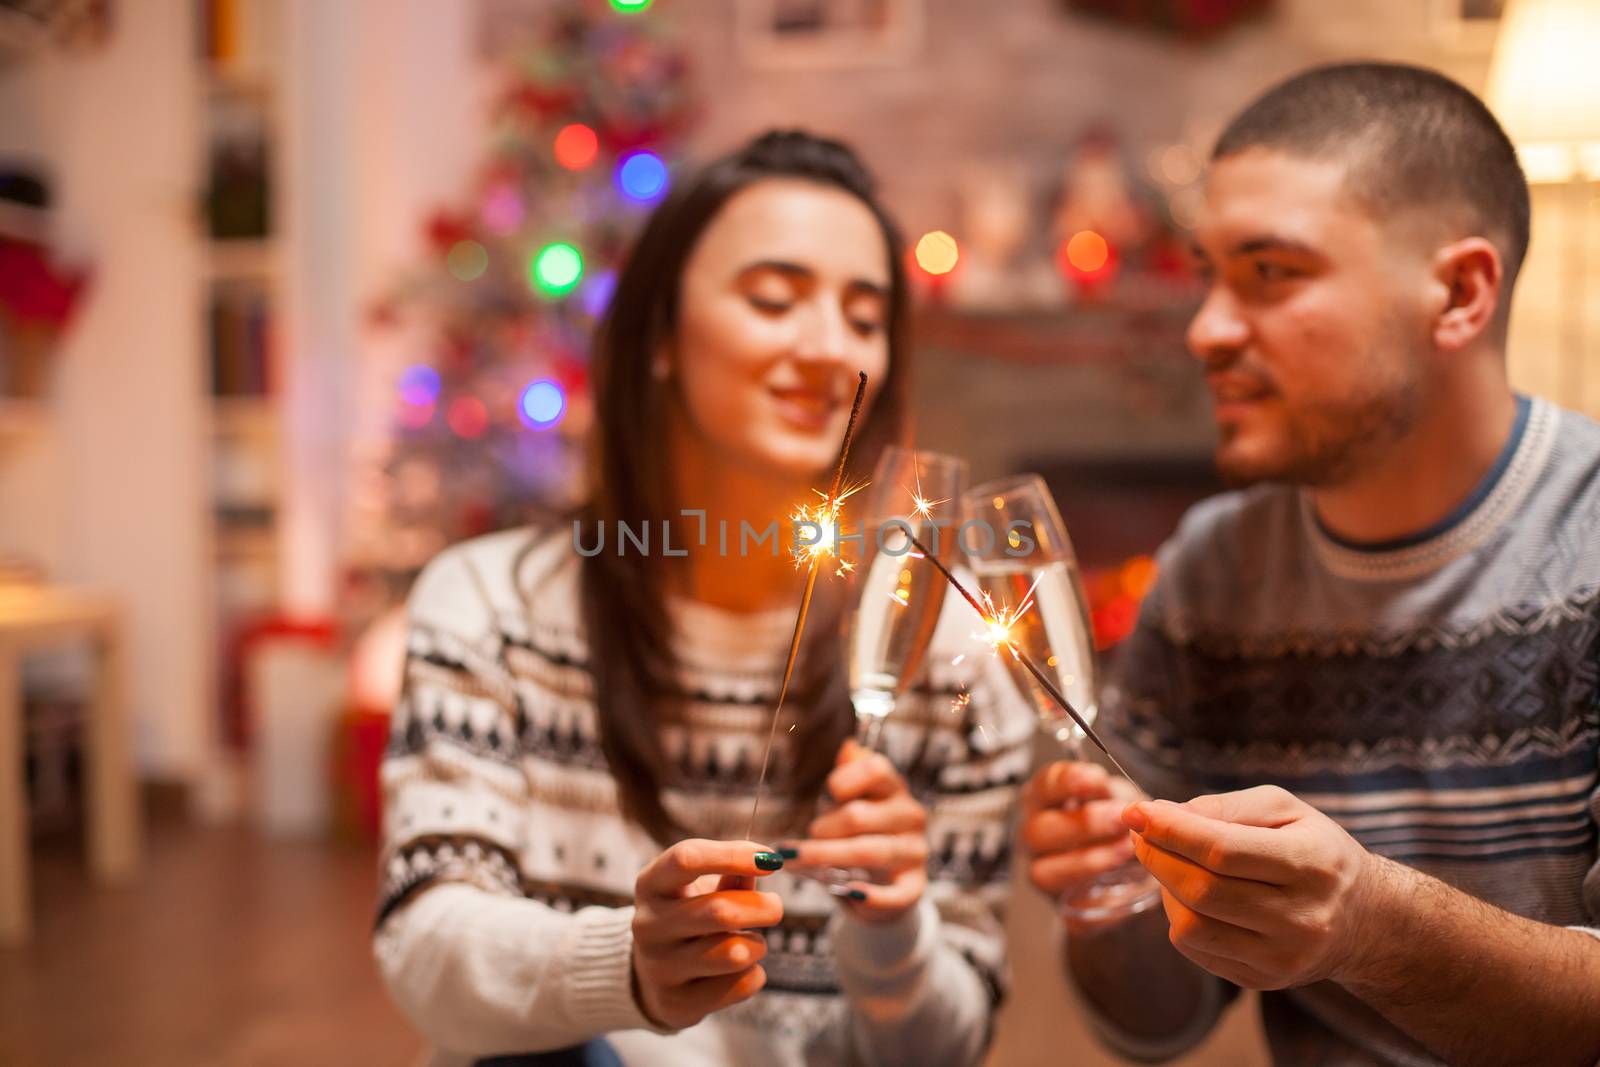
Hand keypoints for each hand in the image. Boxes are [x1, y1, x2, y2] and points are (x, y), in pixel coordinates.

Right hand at [631, 839, 784, 1029]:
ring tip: (752, 942)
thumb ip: (732, 872)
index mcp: (651, 884)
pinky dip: (754, 975)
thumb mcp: (700, 886)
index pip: (687, 859)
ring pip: (734, 954)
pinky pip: (740, 986)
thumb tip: (765, 860)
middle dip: (761, 908)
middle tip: (775, 906)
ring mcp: (659, 967)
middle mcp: (648, 925)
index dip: (734, 855)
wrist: (653, 974)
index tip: (771, 859)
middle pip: (720, 911)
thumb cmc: (688, 915)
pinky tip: (741, 970)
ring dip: (757, 945)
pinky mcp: (677, 1003)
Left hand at [783, 740, 928, 922]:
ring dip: (826, 858)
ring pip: (869, 853)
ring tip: (795, 862)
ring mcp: (915, 852)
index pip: (876, 769)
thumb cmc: (860, 834)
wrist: (880, 883)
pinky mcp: (914, 887)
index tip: (826, 794)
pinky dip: (870, 896)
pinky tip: (849, 893)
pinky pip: (894, 894)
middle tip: (796, 842)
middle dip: (822, 828)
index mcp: (894, 789)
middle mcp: (910, 816)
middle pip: (859, 816)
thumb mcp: (853, 801)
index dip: (844, 779)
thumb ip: (849, 775)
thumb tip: (849, 746)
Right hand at [1022, 760, 1141, 907]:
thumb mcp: (1119, 800)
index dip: (1066, 782)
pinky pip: (1070, 911)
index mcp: (1044, 801)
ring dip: (1087, 861)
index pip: (1043, 786)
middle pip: (1038, 831)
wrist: (1128, 872)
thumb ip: (1119, 798)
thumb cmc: (1116, 825)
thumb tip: (1129, 806)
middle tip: (1120, 819)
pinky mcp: (1062, 909)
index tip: (1096, 780)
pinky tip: (1123, 889)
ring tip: (1125, 851)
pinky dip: (1096, 900)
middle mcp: (1034, 837)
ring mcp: (1043, 875)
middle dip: (1082, 824)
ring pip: (1045, 873)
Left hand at [1123, 785, 1380, 990]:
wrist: (1364, 918)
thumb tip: (1162, 814)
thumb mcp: (1284, 810)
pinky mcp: (1262, 980)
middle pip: (1201, 890)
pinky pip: (1195, 949)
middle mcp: (1301, 918)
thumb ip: (1224, 807)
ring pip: (1191, 926)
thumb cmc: (1315, 851)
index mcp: (1311, 865)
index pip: (1222, 851)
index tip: (1135, 811)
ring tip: (1170, 863)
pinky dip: (1178, 917)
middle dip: (1156, 856)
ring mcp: (1282, 958)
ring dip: (1164, 889)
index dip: (1170, 830)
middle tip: (1141, 833)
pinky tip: (1189, 895)